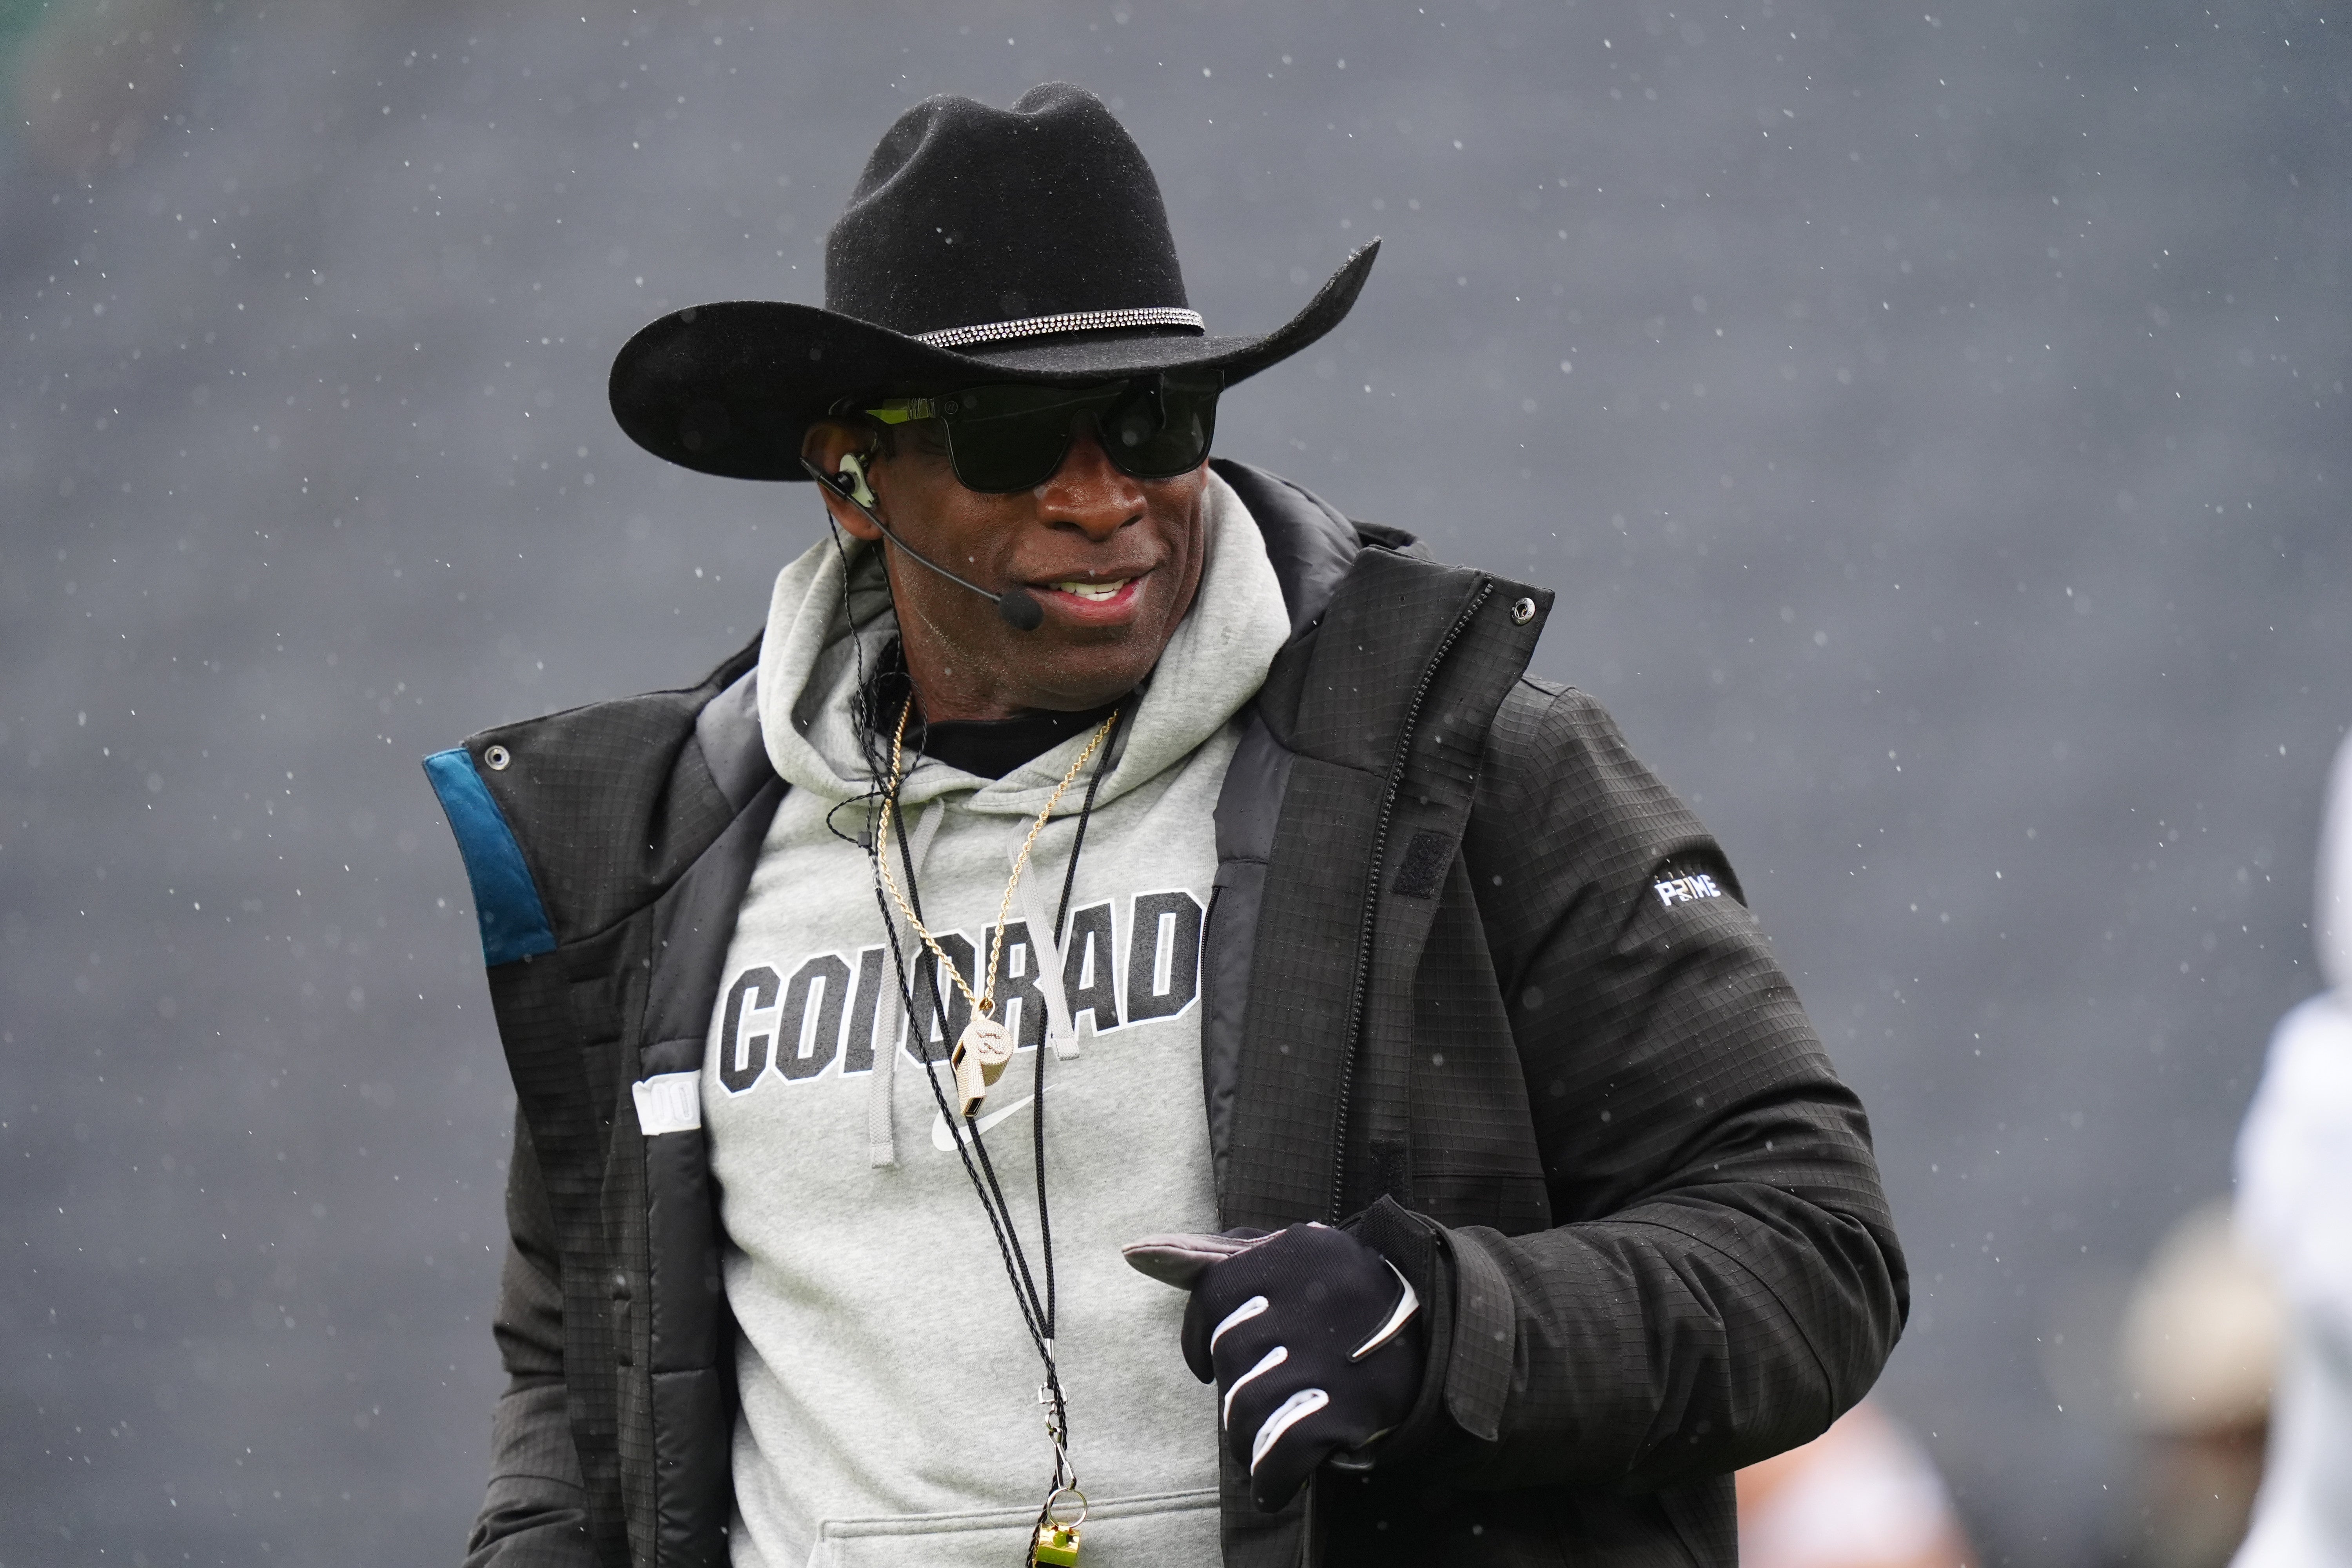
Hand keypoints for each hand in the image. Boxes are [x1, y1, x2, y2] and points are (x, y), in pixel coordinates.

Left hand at [1178, 1222, 1423, 1511]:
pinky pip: (1277, 1456)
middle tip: (1269, 1396)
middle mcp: (1308, 1296)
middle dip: (1238, 1388)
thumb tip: (1133, 1252)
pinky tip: (1278, 1484)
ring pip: (1244, 1410)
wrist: (1449, 1342)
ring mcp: (1328, 1354)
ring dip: (1248, 1439)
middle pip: (1229, 1358)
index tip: (1208, 1364)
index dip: (1202, 1339)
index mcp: (1294, 1251)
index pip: (1212, 1296)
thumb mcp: (1292, 1261)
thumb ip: (1212, 1258)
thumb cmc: (1347, 1302)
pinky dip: (1271, 1479)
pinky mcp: (1347, 1408)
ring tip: (1272, 1438)